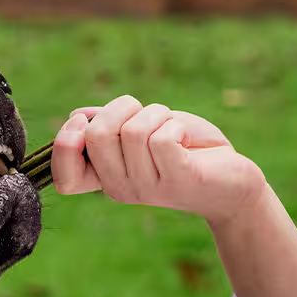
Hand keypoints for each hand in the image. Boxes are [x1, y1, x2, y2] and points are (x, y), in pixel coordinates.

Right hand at [48, 96, 265, 225]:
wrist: (231, 180)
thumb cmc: (186, 151)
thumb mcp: (144, 131)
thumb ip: (111, 125)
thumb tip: (77, 115)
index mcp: (106, 178)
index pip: (64, 178)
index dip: (64, 145)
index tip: (84, 123)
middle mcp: (120, 188)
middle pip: (96, 134)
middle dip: (121, 107)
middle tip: (147, 116)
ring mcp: (147, 188)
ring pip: (133, 130)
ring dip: (156, 114)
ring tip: (172, 129)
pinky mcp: (177, 181)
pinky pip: (161, 138)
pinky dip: (175, 125)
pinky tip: (185, 140)